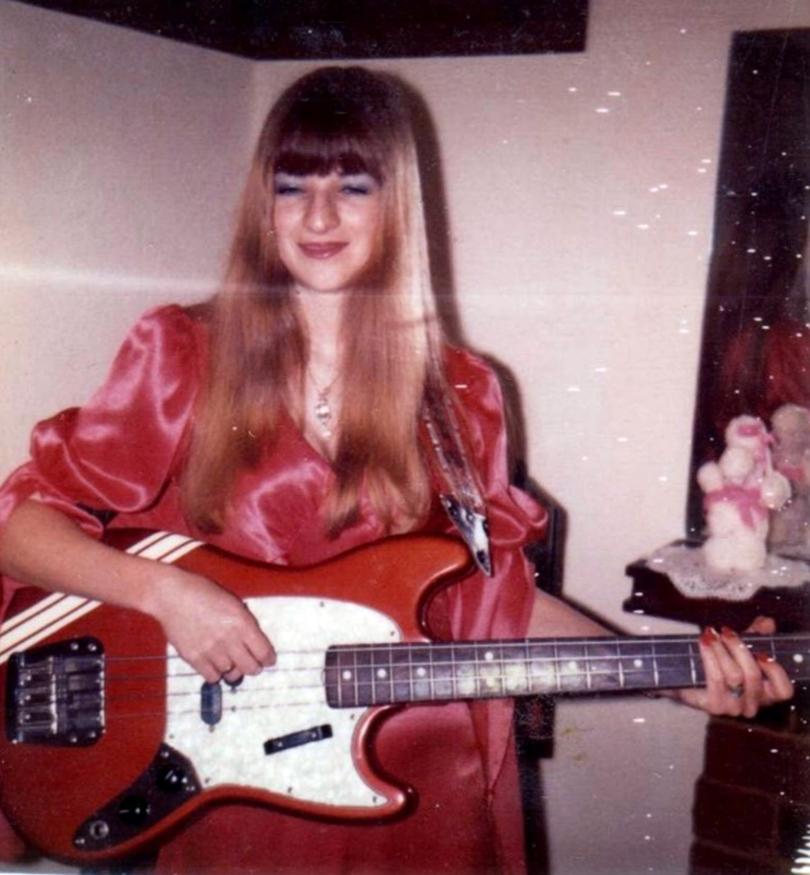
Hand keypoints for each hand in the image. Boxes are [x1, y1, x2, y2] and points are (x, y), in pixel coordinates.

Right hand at [145, 566, 275, 682]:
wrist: (172, 595)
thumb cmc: (203, 592)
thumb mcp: (233, 602)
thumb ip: (245, 622)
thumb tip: (254, 642)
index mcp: (242, 622)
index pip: (263, 652)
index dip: (268, 659)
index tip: (268, 661)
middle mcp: (229, 639)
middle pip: (250, 668)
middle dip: (254, 668)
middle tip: (252, 665)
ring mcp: (210, 650)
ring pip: (232, 674)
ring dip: (233, 669)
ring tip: (230, 662)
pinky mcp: (193, 658)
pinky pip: (212, 677)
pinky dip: (216, 673)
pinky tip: (214, 664)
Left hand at [677, 616, 793, 716]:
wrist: (688, 678)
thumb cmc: (719, 664)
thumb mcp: (739, 647)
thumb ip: (755, 635)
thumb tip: (767, 622)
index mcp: (765, 692)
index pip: (783, 691)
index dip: (775, 672)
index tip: (761, 652)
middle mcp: (753, 704)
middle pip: (753, 675)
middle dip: (738, 648)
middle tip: (725, 632)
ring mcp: (734, 707)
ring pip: (734, 675)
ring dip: (720, 650)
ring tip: (710, 635)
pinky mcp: (715, 706)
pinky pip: (715, 679)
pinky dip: (709, 656)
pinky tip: (703, 643)